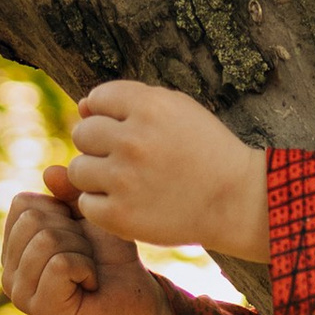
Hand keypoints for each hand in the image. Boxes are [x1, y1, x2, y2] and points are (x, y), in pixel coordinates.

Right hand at [0, 181, 179, 314]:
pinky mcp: (40, 309)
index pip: (23, 203)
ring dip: (81, 250)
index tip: (78, 233)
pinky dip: (85, 268)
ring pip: (46, 240)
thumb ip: (69, 191)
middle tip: (86, 255)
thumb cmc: (110, 255)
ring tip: (88, 269)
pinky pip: (60, 264)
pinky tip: (90, 284)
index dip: (61, 211)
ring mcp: (20, 293)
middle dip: (72, 231)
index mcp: (12, 246)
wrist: (137, 294)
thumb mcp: (89, 213)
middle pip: (33, 219)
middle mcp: (8, 271)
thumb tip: (49, 173)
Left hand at [60, 80, 272, 265]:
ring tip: (129, 182)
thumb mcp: (177, 110)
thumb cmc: (204, 150)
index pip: (97, 98)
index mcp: (150, 107)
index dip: (112, 115)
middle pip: (82, 133)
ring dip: (97, 176)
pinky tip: (130, 203)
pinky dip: (103, 206)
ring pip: (78, 169)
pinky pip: (86, 203)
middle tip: (134, 160)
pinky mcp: (120, 216)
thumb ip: (129, 101)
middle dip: (101, 145)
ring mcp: (124, 179)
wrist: (236, 200)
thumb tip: (80, 106)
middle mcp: (134, 140)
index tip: (137, 131)